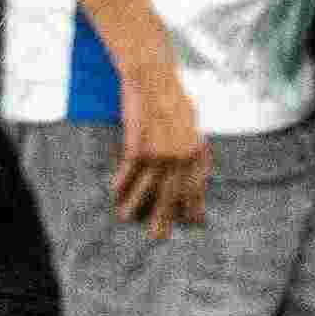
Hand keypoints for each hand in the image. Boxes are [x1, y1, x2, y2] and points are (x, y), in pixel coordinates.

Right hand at [110, 51, 210, 236]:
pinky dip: (121, 183)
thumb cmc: (172, 96)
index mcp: (198, 150)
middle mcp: (181, 156)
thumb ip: (192, 147)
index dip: (194, 206)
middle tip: (159, 237)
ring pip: (148, 187)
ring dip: (136, 205)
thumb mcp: (192, 123)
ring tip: (128, 220)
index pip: (196, 186)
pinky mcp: (139, 146)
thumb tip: (191, 169)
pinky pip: (129, 171)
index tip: (193, 222)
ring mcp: (160, 152)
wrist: (153, 78)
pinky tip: (116, 193)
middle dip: (165, 217)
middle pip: (172, 194)